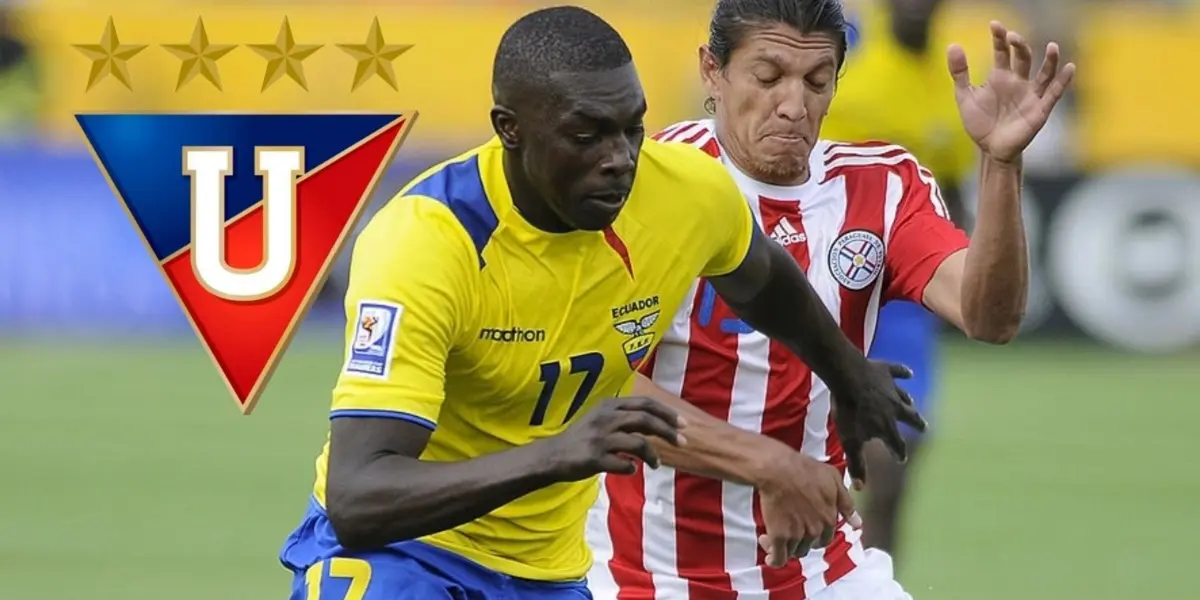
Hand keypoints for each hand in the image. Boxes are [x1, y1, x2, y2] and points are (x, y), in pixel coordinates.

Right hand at [545, 396, 686, 481]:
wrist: (553, 456)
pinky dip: (632, 468)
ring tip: (656, 464)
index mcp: (608, 406)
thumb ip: (625, 418)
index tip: (682, 424)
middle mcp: (605, 419)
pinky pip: (623, 464)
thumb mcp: (601, 419)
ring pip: (638, 443)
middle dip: (667, 431)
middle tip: (682, 442)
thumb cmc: (583, 438)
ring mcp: (599, 439)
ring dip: (652, 455)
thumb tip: (659, 424)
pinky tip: (631, 469)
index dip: (666, 413)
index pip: (644, 404)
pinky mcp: (594, 458)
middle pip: (645, 420)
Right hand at [754, 443, 859, 567]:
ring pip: (795, 552)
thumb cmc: (804, 469)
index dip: (817, 534)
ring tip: (776, 536)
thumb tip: (857, 524)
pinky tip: (766, 546)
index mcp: (829, 518)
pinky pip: (778, 558)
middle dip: (802, 541)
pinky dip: (774, 559)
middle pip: (811, 546)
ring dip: (787, 547)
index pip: (827, 538)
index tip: (806, 528)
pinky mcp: (779, 536)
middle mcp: (815, 530)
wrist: (778, 470)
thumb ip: (846, 503)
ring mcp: (797, 535)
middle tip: (791, 530)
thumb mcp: (833, 478)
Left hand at [831, 361, 924, 487]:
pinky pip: (898, 372)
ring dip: (907, 401)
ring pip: (903, 397)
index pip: (896, 444)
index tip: (901, 458)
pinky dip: (903, 373)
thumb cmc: (848, 411)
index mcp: (887, 427)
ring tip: (911, 403)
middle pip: (910, 418)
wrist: (847, 377)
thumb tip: (860, 488)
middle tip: (924, 427)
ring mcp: (891, 389)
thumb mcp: (850, 441)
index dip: (898, 452)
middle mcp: (894, 409)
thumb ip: (856, 463)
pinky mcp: (885, 371)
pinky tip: (909, 373)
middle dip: (916, 424)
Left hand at [948, 21, 1075, 162]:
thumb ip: (959, 72)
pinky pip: (1053, 94)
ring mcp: (1030, 95)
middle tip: (1012, 36)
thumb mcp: (964, 96)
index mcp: (1000, 76)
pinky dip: (1062, 81)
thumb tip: (953, 45)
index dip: (999, 38)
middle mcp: (1018, 81)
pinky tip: (1069, 68)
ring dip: (1049, 60)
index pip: (1002, 52)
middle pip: (1023, 58)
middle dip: (1019, 46)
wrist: (989, 150)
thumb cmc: (980, 123)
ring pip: (1044, 73)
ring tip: (1052, 46)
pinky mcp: (1039, 110)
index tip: (994, 25)